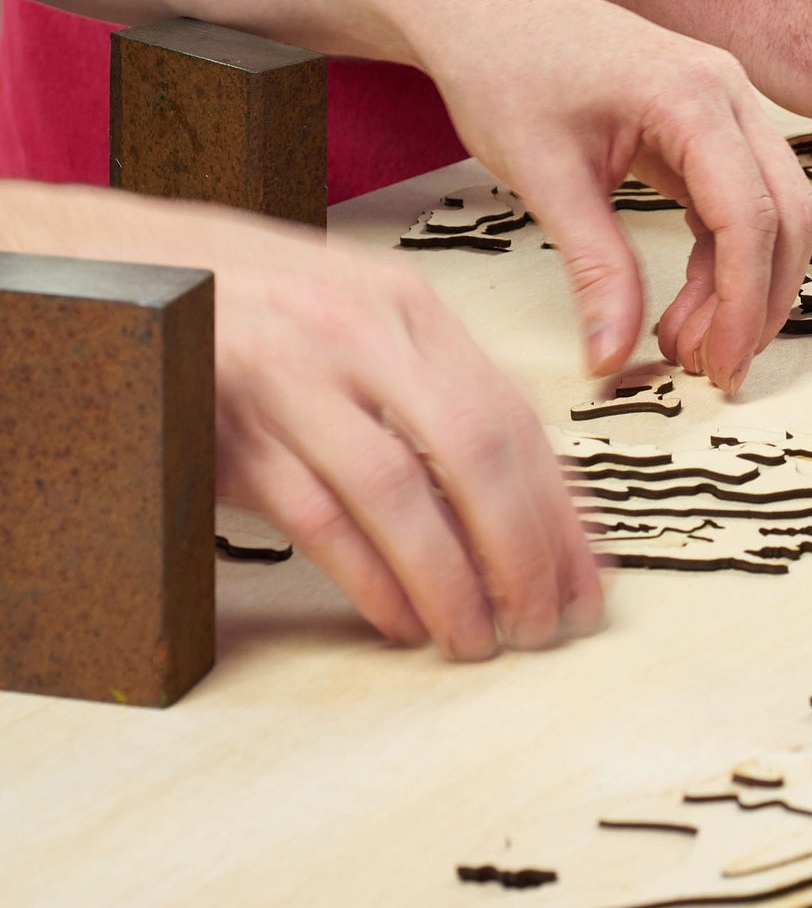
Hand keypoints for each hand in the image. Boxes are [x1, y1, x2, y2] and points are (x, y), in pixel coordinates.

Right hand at [0, 185, 601, 659]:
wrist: (126, 269)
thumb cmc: (257, 301)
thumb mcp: (360, 318)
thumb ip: (432, 389)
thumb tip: (521, 492)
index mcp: (409, 307)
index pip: (513, 415)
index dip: (560, 507)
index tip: (589, 575)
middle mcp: (362, 334)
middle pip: (474, 452)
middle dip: (523, 550)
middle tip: (546, 623)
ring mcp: (293, 377)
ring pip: (397, 493)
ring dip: (449, 579)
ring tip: (479, 639)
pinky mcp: (229, 425)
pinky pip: (315, 516)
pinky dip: (367, 576)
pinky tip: (400, 620)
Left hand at [417, 0, 811, 392]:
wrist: (482, 11)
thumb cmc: (505, 69)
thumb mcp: (545, 177)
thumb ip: (594, 268)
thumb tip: (612, 356)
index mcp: (692, 96)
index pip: (750, 214)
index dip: (742, 302)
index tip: (716, 365)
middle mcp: (728, 93)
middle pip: (787, 214)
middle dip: (760, 301)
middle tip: (713, 370)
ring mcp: (726, 105)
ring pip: (775, 212)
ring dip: (746, 286)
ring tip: (687, 346)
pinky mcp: (709, 125)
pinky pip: (741, 203)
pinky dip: (723, 261)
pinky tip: (686, 306)